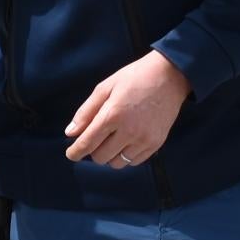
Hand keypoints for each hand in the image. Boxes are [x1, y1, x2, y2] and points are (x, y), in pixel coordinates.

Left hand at [65, 49, 191, 167]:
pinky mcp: (156, 143)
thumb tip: (70, 133)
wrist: (170, 76)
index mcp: (112, 115)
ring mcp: (144, 139)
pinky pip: (134, 162)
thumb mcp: (105, 88)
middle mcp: (129, 131)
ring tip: (112, 139)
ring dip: (110, 155)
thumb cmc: (134, 78)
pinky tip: (126, 142)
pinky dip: (125, 156)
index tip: (71, 154)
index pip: (88, 143)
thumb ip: (86, 112)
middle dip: (93, 151)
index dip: (75, 152)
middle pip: (101, 157)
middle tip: (96, 138)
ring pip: (117, 163)